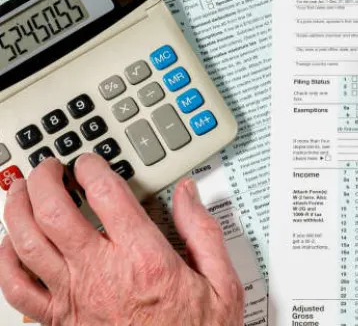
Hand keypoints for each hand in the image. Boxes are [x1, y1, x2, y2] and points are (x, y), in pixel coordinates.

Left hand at [0, 154, 243, 324]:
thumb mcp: (221, 283)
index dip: (92, 167)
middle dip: (44, 179)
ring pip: (27, 242)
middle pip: (54, 212)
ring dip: (18, 208)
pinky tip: (10, 244)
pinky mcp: (59, 321)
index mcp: (144, 259)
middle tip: (50, 168)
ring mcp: (74, 298)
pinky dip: (5, 260)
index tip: (90, 162)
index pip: (106, 194)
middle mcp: (101, 274)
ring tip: (22, 190)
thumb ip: (203, 231)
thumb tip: (187, 194)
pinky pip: (15, 288)